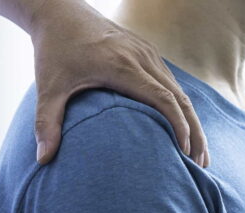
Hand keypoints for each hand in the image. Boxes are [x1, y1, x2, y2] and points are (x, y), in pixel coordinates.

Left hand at [26, 0, 207, 165]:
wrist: (60, 12)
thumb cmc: (54, 51)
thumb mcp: (48, 88)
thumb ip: (47, 123)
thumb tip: (42, 161)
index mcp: (122, 65)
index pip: (163, 99)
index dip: (178, 126)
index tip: (184, 153)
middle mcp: (141, 57)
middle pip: (181, 99)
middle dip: (195, 133)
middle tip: (201, 166)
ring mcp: (148, 53)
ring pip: (182, 92)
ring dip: (193, 123)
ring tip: (199, 155)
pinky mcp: (149, 53)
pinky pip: (173, 84)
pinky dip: (183, 109)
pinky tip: (186, 131)